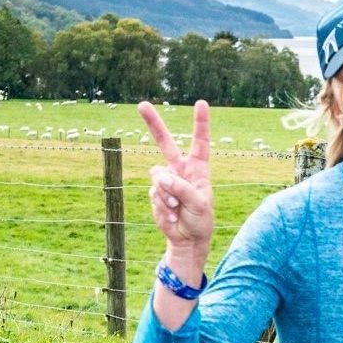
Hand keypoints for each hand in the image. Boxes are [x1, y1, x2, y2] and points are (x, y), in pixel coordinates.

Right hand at [138, 99, 213, 257]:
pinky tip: (171, 214)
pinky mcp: (155, 192)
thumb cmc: (200, 220)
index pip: (200, 142)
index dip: (200, 123)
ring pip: (157, 175)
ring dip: (166, 193)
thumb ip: (183, 189)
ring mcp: (166, 180)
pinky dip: (161, 205)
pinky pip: (153, 192)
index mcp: (198, 169)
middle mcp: (180, 170)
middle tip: (141, 104)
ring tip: (177, 208)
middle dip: (153, 124)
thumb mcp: (199, 204)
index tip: (201, 103)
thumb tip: (162, 177)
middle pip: (165, 143)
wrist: (187, 239)